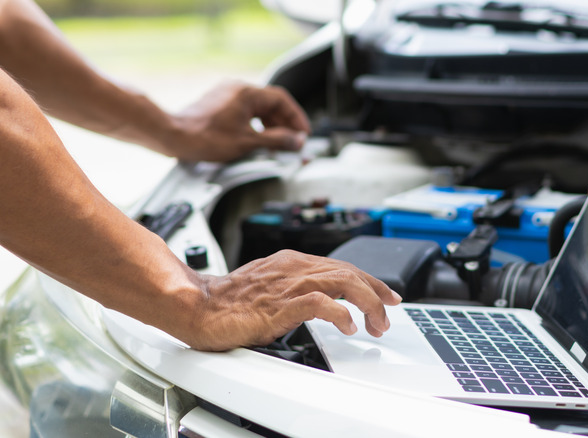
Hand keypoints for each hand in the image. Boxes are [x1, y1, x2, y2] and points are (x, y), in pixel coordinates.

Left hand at [167, 81, 310, 161]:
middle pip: (271, 104)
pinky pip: (245, 112)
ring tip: (276, 144)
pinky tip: (257, 139)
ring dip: (270, 125)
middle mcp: (237, 89)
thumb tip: (297, 140)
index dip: (296, 118)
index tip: (303, 133)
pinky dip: (256, 125)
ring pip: (258, 109)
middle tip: (293, 142)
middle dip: (284, 124)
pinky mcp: (218, 105)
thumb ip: (277, 140)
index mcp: (247, 93)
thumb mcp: (248, 142)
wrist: (174, 136)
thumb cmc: (204, 137)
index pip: (282, 100)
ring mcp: (226, 96)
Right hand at [188, 250, 401, 350]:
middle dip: (376, 293)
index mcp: (293, 262)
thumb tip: (325, 301)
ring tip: (375, 324)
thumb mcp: (272, 288)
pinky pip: (321, 303)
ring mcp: (288, 284)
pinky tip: (348, 326)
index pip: (343, 266)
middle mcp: (295, 268)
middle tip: (388, 313)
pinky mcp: (280, 304)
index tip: (386, 295)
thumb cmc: (230, 301)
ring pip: (343, 282)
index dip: (370, 281)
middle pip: (350, 272)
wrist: (199, 306)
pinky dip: (341, 313)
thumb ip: (297, 289)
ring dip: (367, 304)